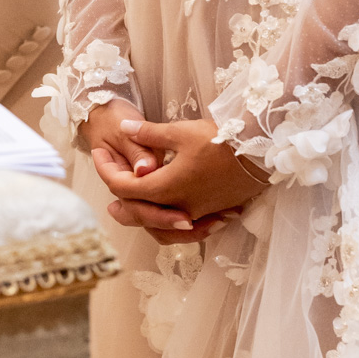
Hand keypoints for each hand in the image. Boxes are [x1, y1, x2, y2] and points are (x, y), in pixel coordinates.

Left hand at [89, 112, 268, 244]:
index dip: (106, 172)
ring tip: (131, 209)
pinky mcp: (212, 212)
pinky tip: (170, 213)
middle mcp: (180, 206)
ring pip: (162, 228)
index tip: (98, 155)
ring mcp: (197, 212)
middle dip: (120, 204)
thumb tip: (124, 129)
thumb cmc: (220, 141)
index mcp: (167, 187)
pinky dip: (170, 224)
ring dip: (144, 220)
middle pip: (140, 214)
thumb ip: (149, 134)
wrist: (260, 154)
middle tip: (106, 194)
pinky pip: (183, 227)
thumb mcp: (181, 132)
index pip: (125, 188)